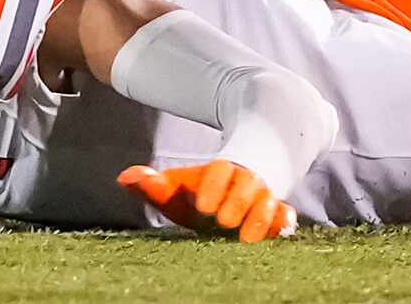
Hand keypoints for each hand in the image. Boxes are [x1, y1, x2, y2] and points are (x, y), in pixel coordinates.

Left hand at [117, 160, 296, 241]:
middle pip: (246, 185)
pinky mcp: (278, 213)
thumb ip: (152, 185)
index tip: (202, 204)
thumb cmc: (200, 193)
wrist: (237, 187)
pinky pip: (286, 215)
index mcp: (219, 170)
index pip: (218, 171)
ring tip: (247, 239)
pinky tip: (281, 233)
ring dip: (261, 217)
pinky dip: (285, 221)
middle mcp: (245, 181)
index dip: (213, 185)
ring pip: (269, 201)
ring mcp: (265, 196)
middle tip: (223, 221)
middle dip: (237, 201)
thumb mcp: (177, 188)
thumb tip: (124, 178)